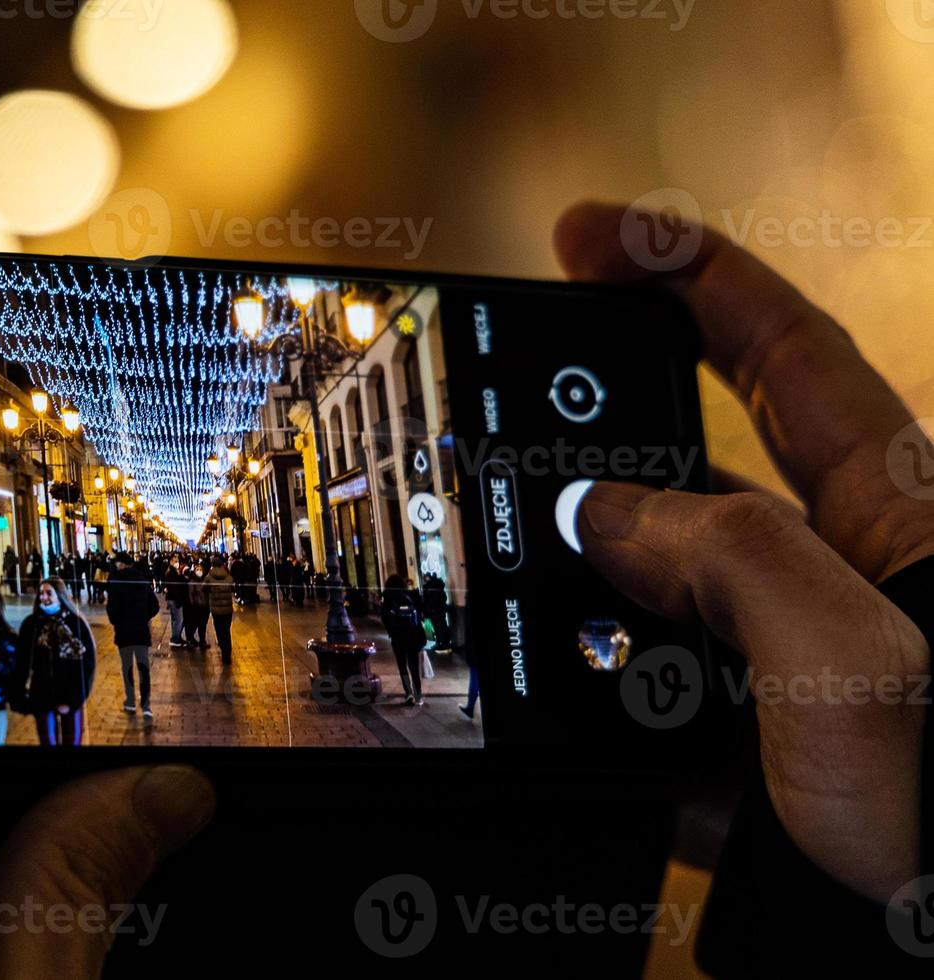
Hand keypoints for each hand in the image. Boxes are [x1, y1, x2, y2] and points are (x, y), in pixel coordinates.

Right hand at [557, 203, 931, 900]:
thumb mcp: (862, 664)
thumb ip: (732, 566)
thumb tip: (605, 517)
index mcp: (894, 520)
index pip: (780, 356)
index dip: (686, 278)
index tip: (590, 236)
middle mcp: (833, 585)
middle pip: (693, 475)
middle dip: (598, 448)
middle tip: (509, 433)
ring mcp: (782, 677)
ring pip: (649, 602)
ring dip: (580, 603)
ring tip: (520, 602)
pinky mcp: (746, 765)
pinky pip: (639, 714)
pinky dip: (588, 714)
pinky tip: (555, 719)